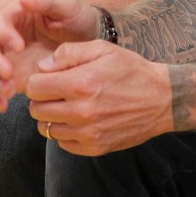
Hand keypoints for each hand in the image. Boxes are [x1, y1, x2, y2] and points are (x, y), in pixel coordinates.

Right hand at [0, 0, 99, 111]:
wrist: (91, 41)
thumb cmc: (77, 18)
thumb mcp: (67, 5)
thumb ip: (46, 0)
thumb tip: (23, 0)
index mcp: (16, 16)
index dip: (3, 34)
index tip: (19, 47)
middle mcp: (7, 37)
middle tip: (9, 72)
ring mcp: (9, 59)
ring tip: (8, 91)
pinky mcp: (14, 78)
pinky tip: (3, 105)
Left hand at [25, 41, 172, 155]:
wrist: (161, 99)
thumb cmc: (130, 70)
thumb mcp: (102, 49)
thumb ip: (69, 53)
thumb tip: (43, 67)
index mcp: (80, 84)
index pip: (34, 87)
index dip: (38, 80)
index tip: (48, 77)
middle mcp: (81, 112)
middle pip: (36, 110)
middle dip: (42, 98)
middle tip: (57, 91)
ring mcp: (87, 133)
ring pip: (46, 128)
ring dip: (52, 116)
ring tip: (69, 104)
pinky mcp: (94, 147)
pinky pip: (63, 143)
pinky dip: (65, 132)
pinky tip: (79, 119)